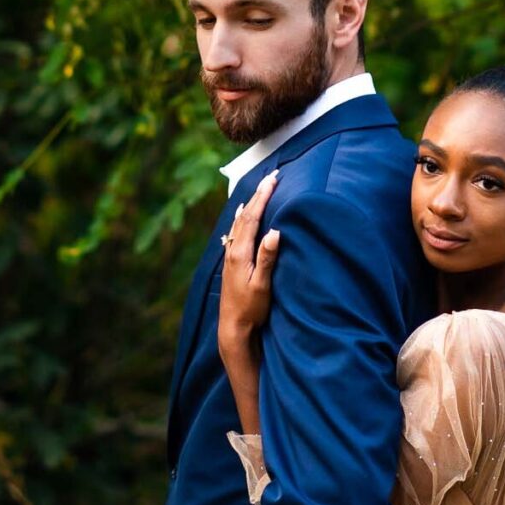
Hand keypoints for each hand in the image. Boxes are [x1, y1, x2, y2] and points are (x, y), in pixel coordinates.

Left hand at [218, 168, 280, 349]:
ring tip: (257, 190)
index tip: (273, 180)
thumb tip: (275, 231)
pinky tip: (240, 216)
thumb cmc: (251, 309)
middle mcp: (232, 251)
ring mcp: (230, 256)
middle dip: (258, 195)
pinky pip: (235, 232)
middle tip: (271, 177)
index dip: (263, 197)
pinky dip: (240, 218)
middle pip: (245, 216)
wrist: (232, 327)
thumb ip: (267, 258)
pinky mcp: (231, 263)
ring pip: (239, 223)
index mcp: (240, 253)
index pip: (252, 218)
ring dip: (250, 204)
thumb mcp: (263, 285)